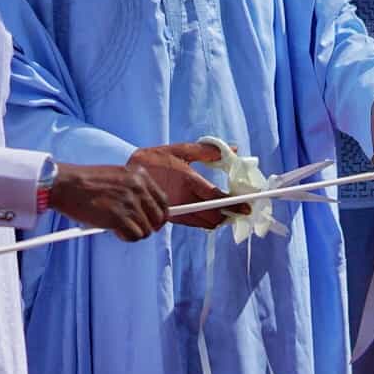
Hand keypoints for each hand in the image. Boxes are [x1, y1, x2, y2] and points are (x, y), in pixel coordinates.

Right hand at [49, 162, 168, 240]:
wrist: (66, 184)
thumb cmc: (86, 182)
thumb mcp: (117, 176)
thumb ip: (134, 189)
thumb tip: (147, 210)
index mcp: (139, 175)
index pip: (162, 200)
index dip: (160, 215)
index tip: (154, 222)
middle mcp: (138, 187)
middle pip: (158, 217)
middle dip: (149, 227)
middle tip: (136, 229)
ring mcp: (129, 202)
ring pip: (146, 230)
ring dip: (134, 233)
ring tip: (118, 227)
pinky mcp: (119, 217)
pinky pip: (134, 236)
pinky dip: (126, 237)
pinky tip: (114, 231)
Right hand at [127, 142, 249, 228]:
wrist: (126, 175)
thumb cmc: (153, 159)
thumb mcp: (179, 150)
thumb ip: (206, 151)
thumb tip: (232, 150)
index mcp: (187, 180)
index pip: (216, 197)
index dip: (233, 204)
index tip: (246, 206)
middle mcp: (183, 198)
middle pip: (212, 215)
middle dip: (228, 214)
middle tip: (239, 210)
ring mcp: (176, 210)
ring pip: (203, 223)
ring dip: (217, 219)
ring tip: (226, 212)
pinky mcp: (169, 218)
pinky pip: (193, 224)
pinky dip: (204, 222)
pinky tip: (209, 215)